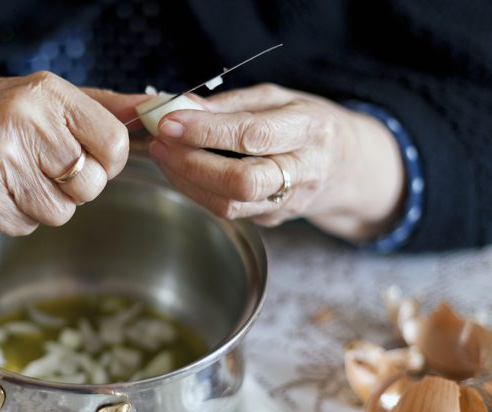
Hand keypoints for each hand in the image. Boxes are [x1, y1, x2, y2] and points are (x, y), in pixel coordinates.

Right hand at [0, 72, 146, 243]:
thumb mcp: (37, 95)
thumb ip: (98, 106)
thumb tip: (153, 110)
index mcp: (47, 94)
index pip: (114, 145)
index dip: (106, 162)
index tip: (88, 160)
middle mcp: (25, 123)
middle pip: (89, 186)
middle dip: (72, 186)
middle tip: (40, 167)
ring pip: (59, 213)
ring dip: (41, 204)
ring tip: (11, 176)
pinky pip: (23, 227)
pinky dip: (12, 216)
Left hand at [147, 83, 405, 240]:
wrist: (345, 165)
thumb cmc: (304, 123)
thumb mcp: (277, 98)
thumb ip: (229, 104)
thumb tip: (180, 105)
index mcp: (309, 128)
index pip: (253, 135)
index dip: (206, 131)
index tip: (169, 121)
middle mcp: (304, 170)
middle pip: (242, 180)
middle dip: (192, 162)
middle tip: (161, 141)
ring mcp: (288, 202)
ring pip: (229, 204)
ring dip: (186, 180)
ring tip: (162, 154)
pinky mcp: (272, 219)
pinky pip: (226, 211)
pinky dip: (195, 190)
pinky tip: (179, 169)